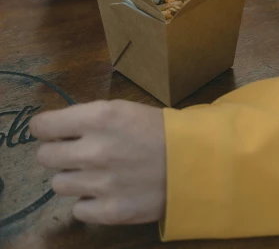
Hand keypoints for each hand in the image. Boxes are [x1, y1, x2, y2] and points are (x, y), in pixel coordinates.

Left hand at [31, 100, 166, 225]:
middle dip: (57, 153)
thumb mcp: (124, 110)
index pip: (43, 126)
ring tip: (95, 173)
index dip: (44, 128)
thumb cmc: (158, 130)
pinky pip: (78, 209)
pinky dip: (89, 202)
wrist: (193, 161)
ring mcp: (101, 183)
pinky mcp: (109, 211)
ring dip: (73, 178)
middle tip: (75, 153)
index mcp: (99, 117)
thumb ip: (90, 118)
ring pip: (58, 184)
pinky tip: (106, 191)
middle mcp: (94, 150)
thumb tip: (57, 129)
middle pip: (45, 157)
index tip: (50, 131)